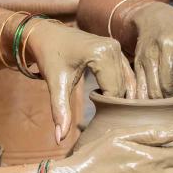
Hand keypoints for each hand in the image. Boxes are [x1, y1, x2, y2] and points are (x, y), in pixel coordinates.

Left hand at [23, 19, 135, 142]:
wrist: (45, 34)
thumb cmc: (49, 57)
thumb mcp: (55, 84)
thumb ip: (60, 110)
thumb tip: (59, 139)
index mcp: (101, 54)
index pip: (114, 92)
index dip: (107, 108)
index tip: (98, 119)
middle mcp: (113, 48)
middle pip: (123, 87)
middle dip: (115, 104)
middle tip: (105, 119)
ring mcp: (116, 46)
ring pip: (128, 82)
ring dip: (120, 97)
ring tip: (109, 111)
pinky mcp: (116, 48)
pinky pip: (127, 74)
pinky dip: (122, 88)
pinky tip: (110, 98)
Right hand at [121, 0, 172, 98]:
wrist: (156, 18)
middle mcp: (165, 48)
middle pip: (166, 83)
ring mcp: (148, 56)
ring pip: (152, 89)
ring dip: (160, 104)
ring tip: (167, 109)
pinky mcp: (136, 63)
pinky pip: (139, 88)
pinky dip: (146, 101)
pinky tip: (151, 107)